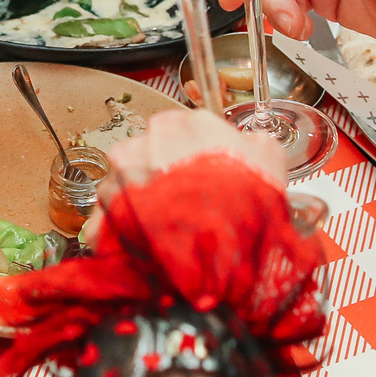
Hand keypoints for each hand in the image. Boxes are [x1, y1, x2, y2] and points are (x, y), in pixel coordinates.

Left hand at [82, 107, 285, 244]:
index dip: (190, 154)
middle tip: (184, 204)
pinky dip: (124, 228)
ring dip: (140, 201)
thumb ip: (254, 142)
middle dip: (161, 175)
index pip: (180, 129)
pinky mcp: (105, 209)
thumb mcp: (270, 160)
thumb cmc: (246, 203)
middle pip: (148, 152)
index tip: (199, 174)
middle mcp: (145, 141)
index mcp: (183, 123)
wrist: (220, 252)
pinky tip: (147, 243)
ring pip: (126, 182)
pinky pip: (110, 216)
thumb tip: (250, 141)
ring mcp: (120, 175)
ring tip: (165, 228)